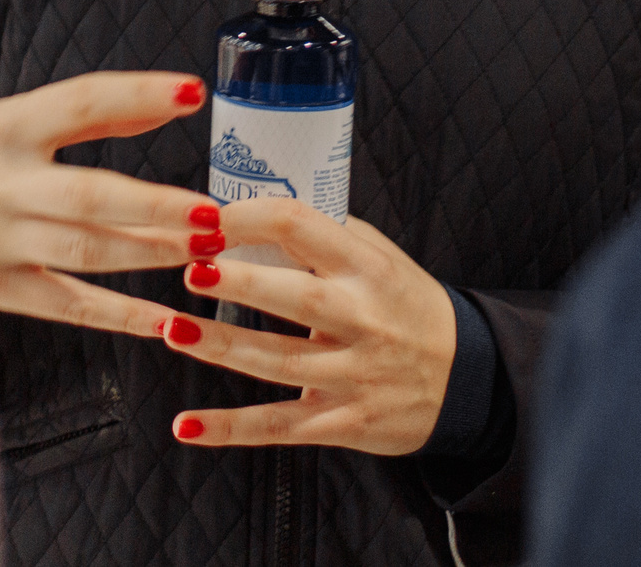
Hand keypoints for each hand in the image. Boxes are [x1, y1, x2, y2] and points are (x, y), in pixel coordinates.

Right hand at [0, 71, 224, 335]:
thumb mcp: (4, 118)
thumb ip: (84, 114)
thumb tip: (166, 105)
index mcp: (4, 127)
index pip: (81, 102)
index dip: (138, 95)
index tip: (192, 94)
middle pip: (91, 195)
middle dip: (157, 207)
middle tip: (212, 215)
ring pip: (86, 251)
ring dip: (150, 254)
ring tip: (205, 254)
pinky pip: (65, 304)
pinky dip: (119, 314)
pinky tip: (164, 320)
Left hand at [153, 198, 457, 456]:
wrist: (467, 379)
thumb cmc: (409, 307)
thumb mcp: (382, 260)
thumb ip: (327, 236)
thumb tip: (256, 210)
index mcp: (367, 269)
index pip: (305, 229)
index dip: (253, 219)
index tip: (209, 218)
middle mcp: (361, 319)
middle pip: (294, 297)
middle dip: (240, 282)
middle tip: (190, 268)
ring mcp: (351, 374)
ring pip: (277, 361)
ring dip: (221, 346)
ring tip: (173, 329)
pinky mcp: (341, 421)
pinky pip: (278, 425)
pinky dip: (230, 429)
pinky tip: (187, 425)